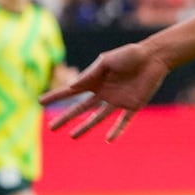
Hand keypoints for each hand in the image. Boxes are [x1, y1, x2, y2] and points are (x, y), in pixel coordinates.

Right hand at [41, 42, 171, 140]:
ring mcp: (117, 100)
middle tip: (51, 128)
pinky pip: (123, 121)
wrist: (154, 57)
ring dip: (85, 127)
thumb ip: (90, 74)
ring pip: (98, 118)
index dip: (56, 97)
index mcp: (95, 80)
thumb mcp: (106, 61)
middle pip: (81, 108)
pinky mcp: (133, 105)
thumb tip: (72, 87)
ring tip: (72, 137)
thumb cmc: (130, 55)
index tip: (39, 102)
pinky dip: (116, 130)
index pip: (71, 91)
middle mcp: (103, 92)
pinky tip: (108, 140)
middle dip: (66, 118)